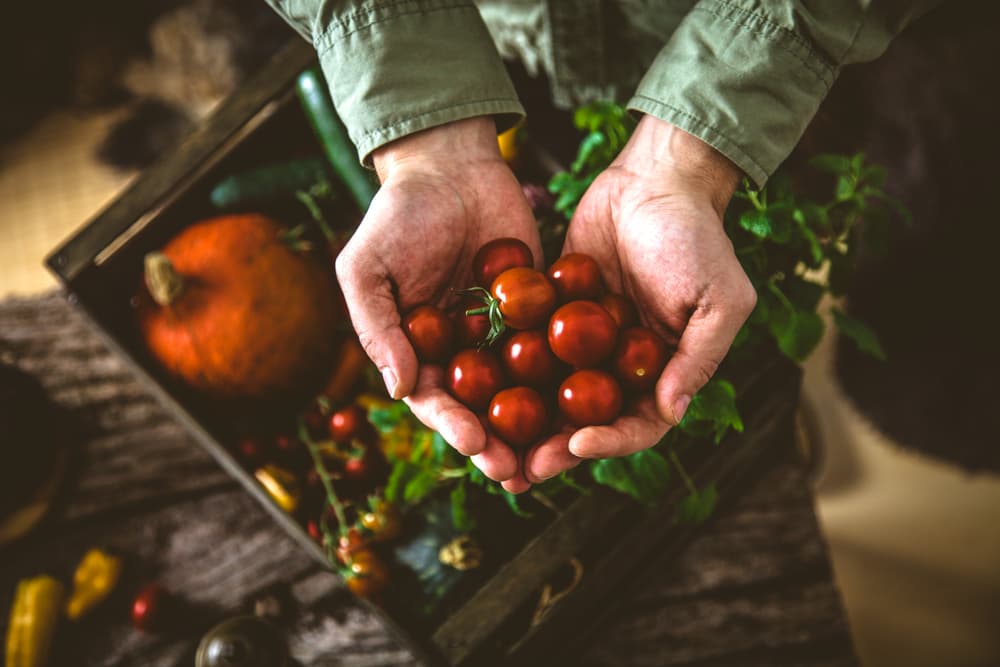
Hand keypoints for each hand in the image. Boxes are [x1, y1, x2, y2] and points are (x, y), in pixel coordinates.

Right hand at [335, 117, 542, 482]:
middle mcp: (461, 351)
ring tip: (558, 455)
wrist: (451, 166)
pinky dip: (570, 373)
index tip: (476, 445)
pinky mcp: (538, 310)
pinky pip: (554, 345)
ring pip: (522, 389)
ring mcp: (502, 333)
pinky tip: (592, 398)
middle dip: (499, 443)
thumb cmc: (397, 216)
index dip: (454, 425)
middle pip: (481, 407)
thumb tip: (399, 389)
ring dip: (537, 425)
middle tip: (522, 471)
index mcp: (418, 351)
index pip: (435, 400)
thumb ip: (377, 327)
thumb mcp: (367, 268)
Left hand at [518, 115, 755, 486]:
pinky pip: (529, 347)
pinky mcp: (553, 313)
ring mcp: (585, 342)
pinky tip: (476, 386)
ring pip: (553, 394)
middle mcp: (622, 366)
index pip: (639, 424)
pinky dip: (506, 370)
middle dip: (556, 447)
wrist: (655, 179)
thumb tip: (672, 412)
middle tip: (521, 469)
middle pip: (588, 421)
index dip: (610, 442)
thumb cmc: (697, 237)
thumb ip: (699, 357)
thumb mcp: (718, 298)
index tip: (577, 445)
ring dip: (526, 422)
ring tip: (492, 443)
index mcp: (664, 371)